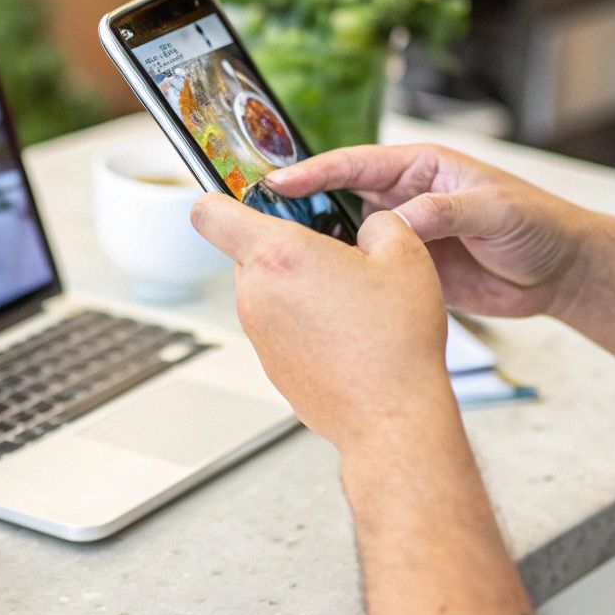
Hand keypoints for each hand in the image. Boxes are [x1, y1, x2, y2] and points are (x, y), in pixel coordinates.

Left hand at [190, 195, 452, 449]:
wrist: (392, 415)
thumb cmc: (395, 342)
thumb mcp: (404, 255)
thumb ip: (379, 222)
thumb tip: (370, 225)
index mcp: (278, 255)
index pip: (210, 212)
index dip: (222, 199)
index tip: (248, 200)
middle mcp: (256, 294)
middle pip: (248, 251)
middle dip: (285, 246)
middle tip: (333, 255)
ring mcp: (259, 332)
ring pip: (266, 288)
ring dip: (297, 286)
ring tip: (348, 300)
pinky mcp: (271, 364)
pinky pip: (278, 325)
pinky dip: (302, 321)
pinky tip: (345, 332)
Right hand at [264, 145, 590, 319]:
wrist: (561, 274)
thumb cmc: (538, 225)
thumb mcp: (495, 209)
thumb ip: (445, 210)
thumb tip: (396, 221)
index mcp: (421, 168)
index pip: (356, 164)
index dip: (314, 171)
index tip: (278, 181)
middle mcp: (404, 198)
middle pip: (338, 197)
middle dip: (301, 206)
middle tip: (262, 219)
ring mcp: (403, 237)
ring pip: (347, 238)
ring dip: (319, 247)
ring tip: (282, 258)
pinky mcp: (407, 272)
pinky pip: (366, 273)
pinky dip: (342, 280)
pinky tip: (320, 291)